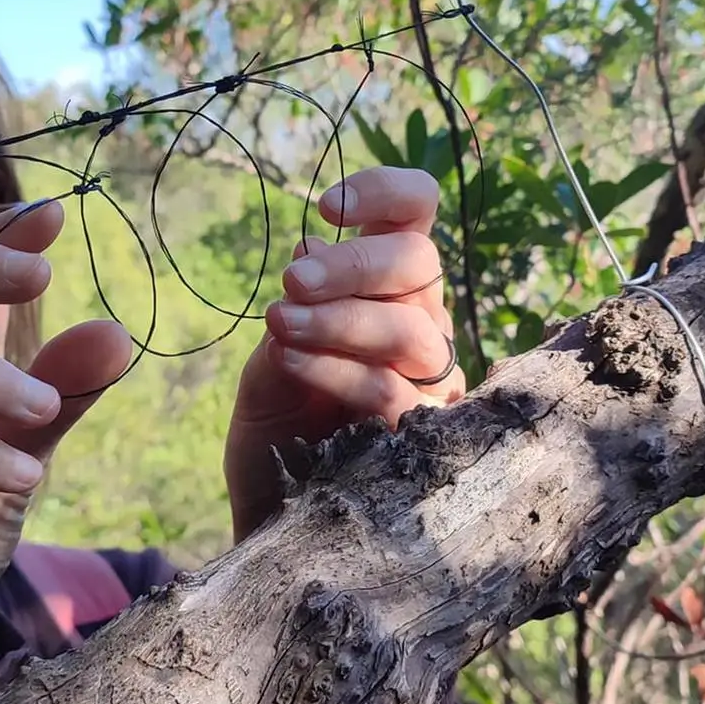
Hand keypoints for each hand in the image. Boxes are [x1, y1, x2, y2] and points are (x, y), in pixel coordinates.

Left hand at [223, 167, 465, 541]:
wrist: (273, 511)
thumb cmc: (280, 422)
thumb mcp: (278, 349)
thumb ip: (302, 303)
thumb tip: (315, 247)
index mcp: (391, 286)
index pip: (417, 213)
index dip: (385, 192)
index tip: (326, 207)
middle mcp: (422, 323)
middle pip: (420, 264)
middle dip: (353, 264)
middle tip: (290, 281)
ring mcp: (431, 381)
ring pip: (412, 328)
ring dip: (340, 320)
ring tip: (280, 324)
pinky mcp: (425, 437)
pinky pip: (396, 392)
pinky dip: (338, 369)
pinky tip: (292, 363)